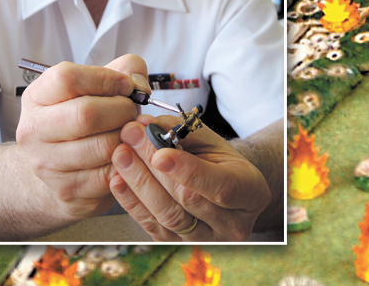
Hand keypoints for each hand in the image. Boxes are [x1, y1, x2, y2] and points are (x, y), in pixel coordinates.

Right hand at [15, 54, 150, 222]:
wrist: (61, 166)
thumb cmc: (84, 116)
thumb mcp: (98, 85)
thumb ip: (125, 71)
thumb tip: (140, 89)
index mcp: (37, 96)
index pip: (67, 78)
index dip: (106, 79)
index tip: (126, 85)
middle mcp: (34, 130)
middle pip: (86, 114)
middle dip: (122, 109)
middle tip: (131, 112)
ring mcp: (47, 163)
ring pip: (103, 146)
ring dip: (128, 138)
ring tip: (129, 132)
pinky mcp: (67, 189)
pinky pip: (111, 174)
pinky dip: (127, 162)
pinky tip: (124, 154)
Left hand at [109, 114, 270, 240]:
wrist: (224, 188)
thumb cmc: (220, 160)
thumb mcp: (212, 141)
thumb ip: (183, 132)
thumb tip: (146, 125)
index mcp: (251, 193)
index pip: (220, 186)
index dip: (188, 171)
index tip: (160, 153)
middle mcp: (233, 224)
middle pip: (187, 200)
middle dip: (154, 166)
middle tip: (132, 137)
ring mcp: (205, 239)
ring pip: (167, 216)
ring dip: (138, 182)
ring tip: (121, 153)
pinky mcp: (178, 244)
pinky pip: (151, 226)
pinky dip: (131, 202)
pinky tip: (118, 179)